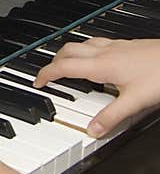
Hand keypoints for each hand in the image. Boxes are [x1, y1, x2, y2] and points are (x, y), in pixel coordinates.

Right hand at [34, 38, 159, 137]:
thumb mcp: (136, 102)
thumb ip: (111, 117)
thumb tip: (92, 130)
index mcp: (101, 65)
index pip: (63, 67)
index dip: (46, 74)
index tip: (38, 82)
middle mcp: (105, 52)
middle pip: (67, 51)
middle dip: (53, 62)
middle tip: (48, 75)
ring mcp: (116, 46)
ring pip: (81, 44)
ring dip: (68, 53)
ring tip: (66, 64)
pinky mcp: (127, 45)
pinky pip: (97, 42)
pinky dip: (87, 49)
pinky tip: (97, 58)